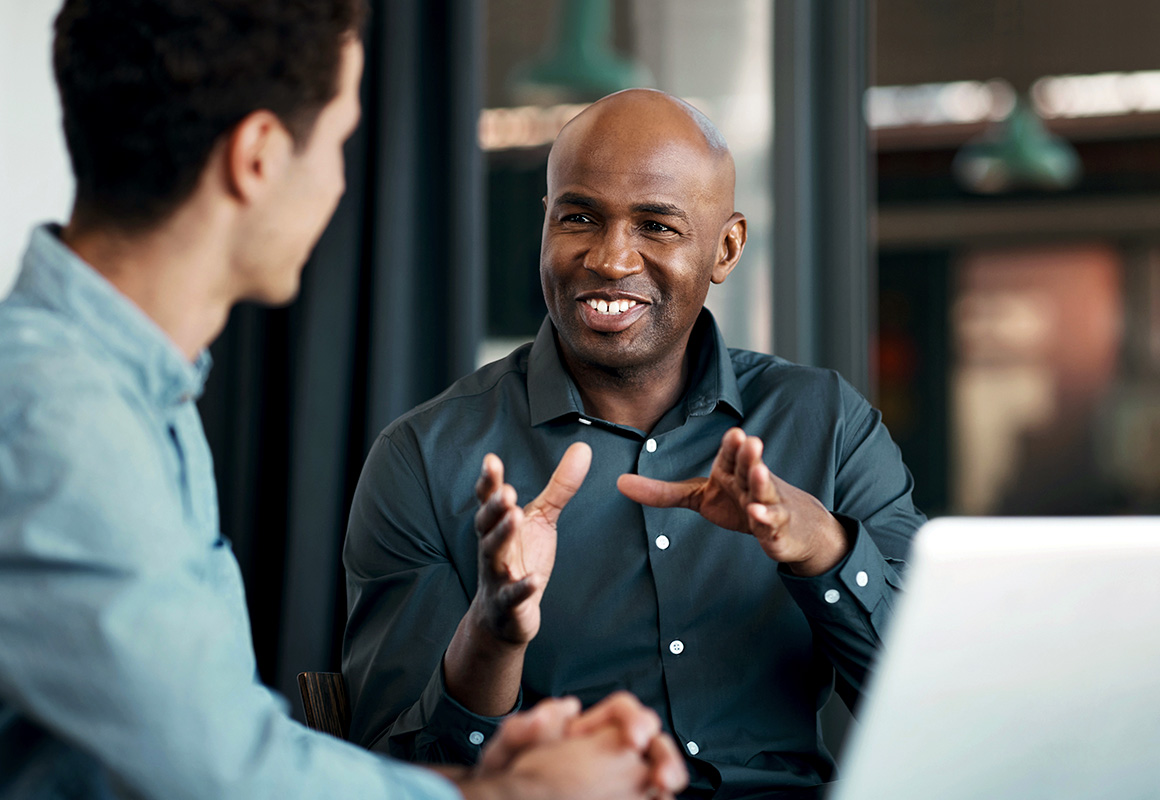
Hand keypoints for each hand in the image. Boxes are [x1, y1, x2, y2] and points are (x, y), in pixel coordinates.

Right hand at [470, 443, 590, 643]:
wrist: (504, 615)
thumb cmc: (521, 559)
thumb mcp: (542, 519)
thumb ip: (559, 486)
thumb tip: (582, 448)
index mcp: (498, 525)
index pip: (489, 500)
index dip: (489, 481)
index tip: (492, 460)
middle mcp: (492, 547)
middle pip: (487, 524)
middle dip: (494, 507)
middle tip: (507, 491)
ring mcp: (497, 576)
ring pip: (493, 555)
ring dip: (502, 537)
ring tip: (514, 517)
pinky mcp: (507, 604)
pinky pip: (512, 596)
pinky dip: (522, 588)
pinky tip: (533, 581)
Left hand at [470, 693, 687, 799]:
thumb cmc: (504, 776)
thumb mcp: (505, 752)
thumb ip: (522, 730)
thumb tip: (556, 710)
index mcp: (586, 729)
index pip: (623, 711)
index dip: (634, 720)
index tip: (633, 739)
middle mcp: (610, 750)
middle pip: (652, 741)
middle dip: (665, 755)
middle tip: (664, 777)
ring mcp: (619, 779)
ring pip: (657, 771)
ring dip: (667, 778)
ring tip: (663, 791)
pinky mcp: (624, 799)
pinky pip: (648, 798)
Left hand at [617, 428, 847, 575]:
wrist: (793, 525)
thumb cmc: (741, 502)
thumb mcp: (700, 496)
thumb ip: (663, 492)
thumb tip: (619, 483)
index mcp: (732, 471)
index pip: (732, 455)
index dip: (733, 446)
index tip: (734, 433)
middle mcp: (751, 483)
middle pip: (750, 467)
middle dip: (750, 455)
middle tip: (749, 440)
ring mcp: (768, 504)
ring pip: (765, 492)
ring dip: (762, 482)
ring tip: (760, 471)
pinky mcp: (777, 529)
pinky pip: (772, 523)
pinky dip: (767, 520)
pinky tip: (759, 516)